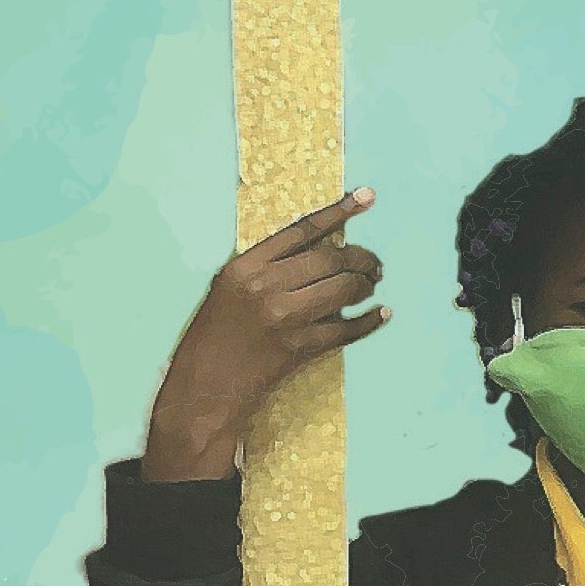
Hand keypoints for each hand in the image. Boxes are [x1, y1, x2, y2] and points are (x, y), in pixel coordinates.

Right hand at [144, 189, 387, 480]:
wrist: (203, 388)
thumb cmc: (214, 336)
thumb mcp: (229, 289)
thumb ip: (269, 267)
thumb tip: (325, 247)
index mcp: (245, 266)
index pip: (303, 229)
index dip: (339, 211)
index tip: (367, 197)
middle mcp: (265, 287)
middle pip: (331, 258)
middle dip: (362, 258)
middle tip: (375, 264)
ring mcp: (285, 318)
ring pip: (344, 290)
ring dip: (366, 285)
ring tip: (372, 285)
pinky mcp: (300, 348)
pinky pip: (347, 329)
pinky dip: (369, 321)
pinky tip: (381, 314)